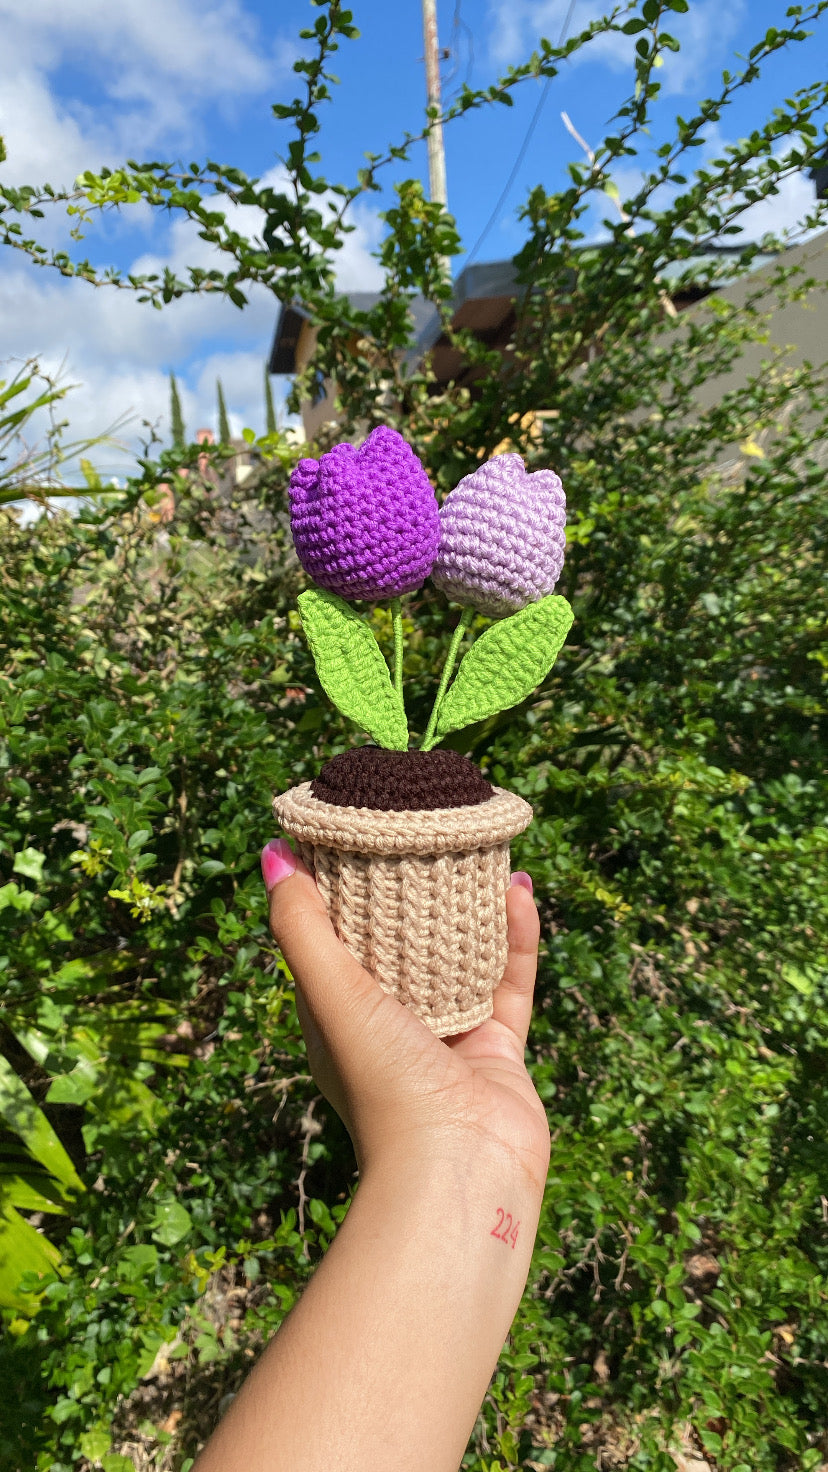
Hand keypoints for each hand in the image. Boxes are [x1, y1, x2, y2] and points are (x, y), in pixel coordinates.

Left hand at [262, 840, 549, 1192]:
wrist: (460, 1172)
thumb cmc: (384, 1087)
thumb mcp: (333, 995)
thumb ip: (302, 927)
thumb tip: (272, 851)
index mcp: (338, 1017)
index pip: (330, 938)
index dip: (337, 886)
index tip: (350, 830)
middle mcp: (389, 1026)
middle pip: (398, 942)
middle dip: (408, 888)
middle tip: (420, 828)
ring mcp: (446, 1036)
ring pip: (458, 955)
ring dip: (466, 905)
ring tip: (475, 849)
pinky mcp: (498, 1046)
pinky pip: (508, 977)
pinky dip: (515, 936)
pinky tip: (520, 891)